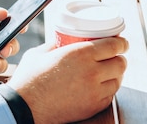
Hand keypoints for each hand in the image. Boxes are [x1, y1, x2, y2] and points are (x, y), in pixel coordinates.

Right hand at [7, 37, 128, 123]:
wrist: (25, 106)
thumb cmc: (29, 79)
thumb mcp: (39, 53)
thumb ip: (55, 45)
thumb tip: (62, 40)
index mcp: (80, 54)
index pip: (114, 45)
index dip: (121, 42)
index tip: (121, 42)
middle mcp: (92, 72)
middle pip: (121, 63)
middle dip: (119, 57)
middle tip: (112, 56)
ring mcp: (95, 91)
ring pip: (118, 80)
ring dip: (114, 74)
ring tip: (105, 71)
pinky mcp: (94, 106)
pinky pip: (110, 95)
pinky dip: (106, 88)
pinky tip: (97, 85)